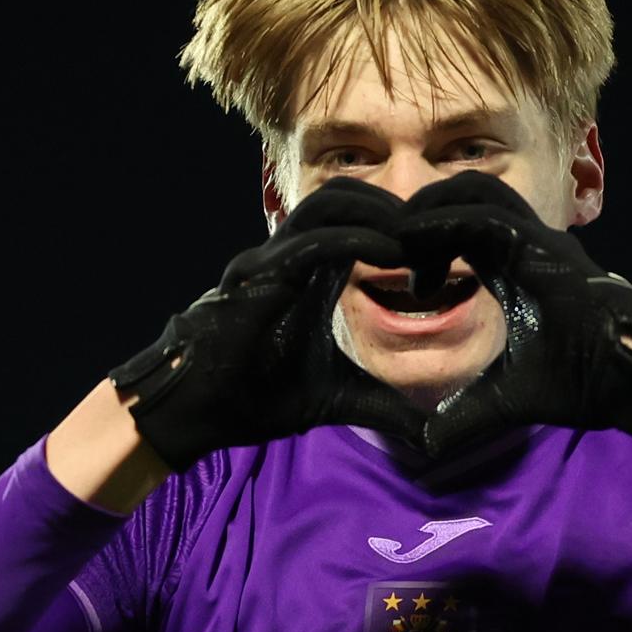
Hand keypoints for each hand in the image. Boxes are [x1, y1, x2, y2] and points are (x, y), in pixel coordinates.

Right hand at [108, 178, 427, 471]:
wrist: (192, 412)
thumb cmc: (252, 398)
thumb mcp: (333, 402)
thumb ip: (380, 406)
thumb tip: (427, 436)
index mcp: (305, 273)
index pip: (354, 220)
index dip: (398, 226)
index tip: (439, 252)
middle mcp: (285, 256)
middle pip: (344, 195)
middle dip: (393, 206)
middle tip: (435, 234)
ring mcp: (268, 261)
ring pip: (327, 204)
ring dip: (378, 213)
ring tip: (417, 240)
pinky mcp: (256, 277)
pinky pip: (312, 242)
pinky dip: (355, 240)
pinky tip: (392, 256)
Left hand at [397, 171, 631, 458]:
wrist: (629, 381)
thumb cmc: (581, 384)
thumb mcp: (506, 400)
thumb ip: (466, 412)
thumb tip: (429, 442)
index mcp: (511, 268)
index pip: (456, 229)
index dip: (421, 245)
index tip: (400, 282)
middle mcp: (521, 244)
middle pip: (457, 197)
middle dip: (415, 215)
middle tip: (385, 254)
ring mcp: (534, 238)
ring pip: (469, 190)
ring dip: (426, 210)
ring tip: (395, 246)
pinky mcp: (542, 244)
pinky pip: (484, 213)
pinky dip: (443, 221)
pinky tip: (413, 246)